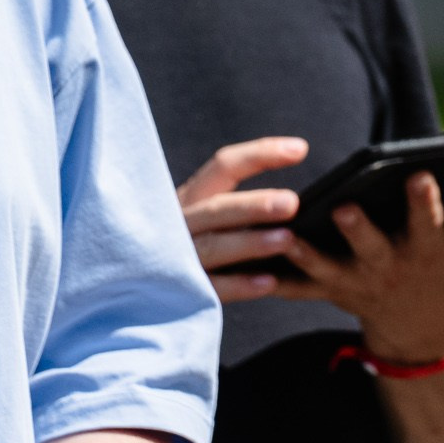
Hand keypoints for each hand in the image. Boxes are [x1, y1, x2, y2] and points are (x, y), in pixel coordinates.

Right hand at [179, 137, 310, 303]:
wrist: (142, 293)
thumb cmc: (197, 244)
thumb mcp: (210, 219)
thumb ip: (243, 207)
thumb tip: (300, 200)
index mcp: (192, 198)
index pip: (224, 167)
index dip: (260, 154)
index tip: (301, 149)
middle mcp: (179, 223)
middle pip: (216, 209)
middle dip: (254, 205)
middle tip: (293, 203)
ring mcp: (175, 257)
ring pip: (212, 247)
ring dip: (250, 242)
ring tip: (287, 240)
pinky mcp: (178, 292)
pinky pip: (210, 288)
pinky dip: (239, 285)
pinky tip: (270, 282)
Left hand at [281, 169, 443, 359]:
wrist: (417, 325)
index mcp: (425, 248)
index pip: (427, 220)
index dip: (424, 200)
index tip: (420, 173)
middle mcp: (388, 266)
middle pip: (371, 246)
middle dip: (358, 229)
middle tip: (345, 207)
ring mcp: (354, 282)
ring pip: (325, 268)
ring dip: (304, 254)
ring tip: (286, 236)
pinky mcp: (325, 290)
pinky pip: (294, 287)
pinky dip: (272, 278)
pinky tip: (247, 262)